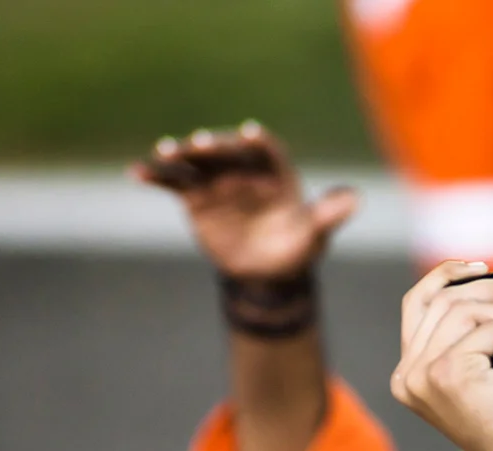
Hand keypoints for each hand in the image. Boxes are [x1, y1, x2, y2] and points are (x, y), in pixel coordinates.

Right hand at [136, 121, 355, 282]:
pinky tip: (136, 172)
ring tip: (164, 152)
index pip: (268, 151)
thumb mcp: (314, 236)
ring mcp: (217, 181)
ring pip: (196, 163)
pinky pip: (174, 184)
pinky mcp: (196, 197)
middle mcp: (244, 169)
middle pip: (226, 152)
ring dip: (179, 156)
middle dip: (213, 146)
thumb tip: (356, 199)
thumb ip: (328, 215)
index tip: (251, 134)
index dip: (260, 143)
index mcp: (275, 172)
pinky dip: (156, 177)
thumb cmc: (296, 249)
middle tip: (199, 143)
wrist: (267, 273)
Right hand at [390, 261, 492, 450]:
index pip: (417, 303)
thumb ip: (473, 337)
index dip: (447, 275)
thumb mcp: (489, 373)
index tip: (483, 266)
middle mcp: (408, 374)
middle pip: (447, 299)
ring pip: (470, 310)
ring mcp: (423, 374)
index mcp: (410, 375)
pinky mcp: (448, 372)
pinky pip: (491, 331)